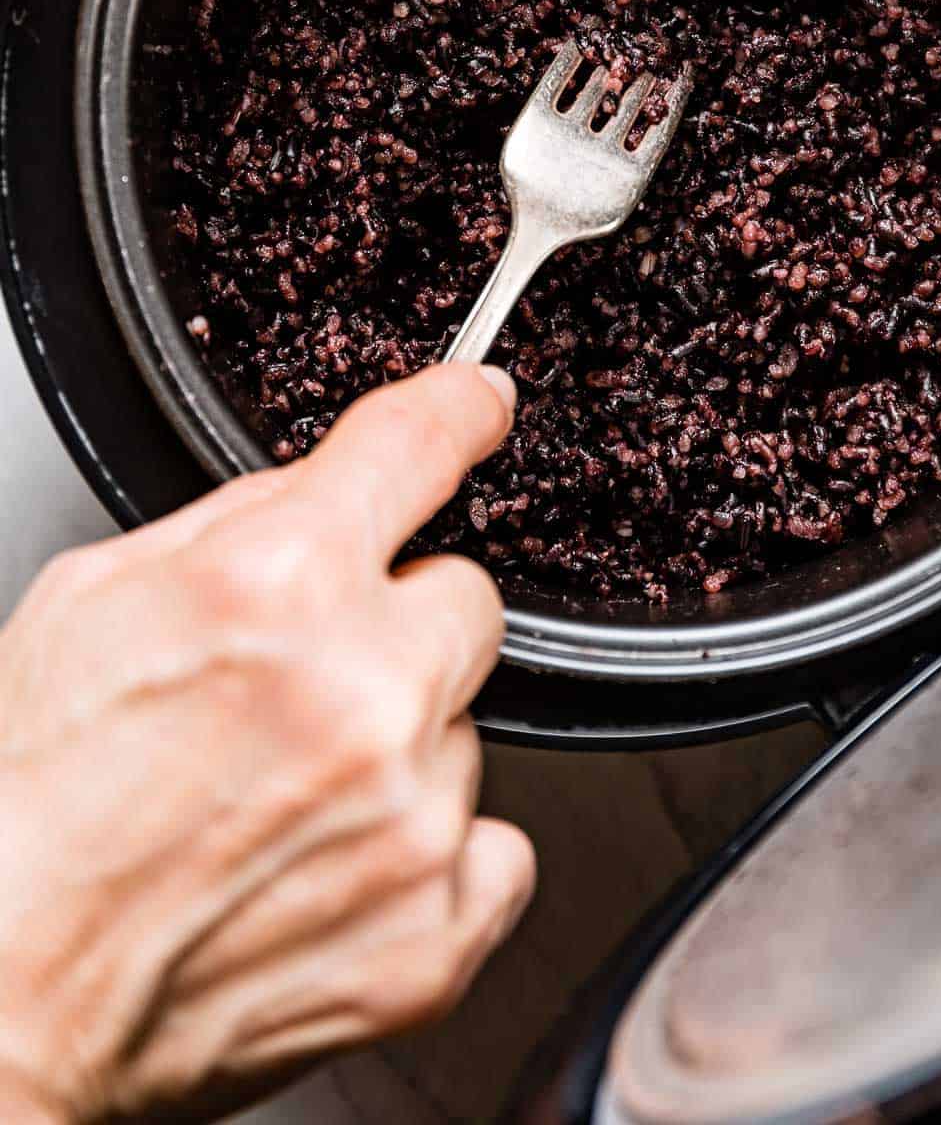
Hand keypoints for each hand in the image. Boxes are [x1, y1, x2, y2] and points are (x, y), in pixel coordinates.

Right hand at [0, 363, 533, 1123]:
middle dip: (402, 626)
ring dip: (400, 749)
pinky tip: (333, 866)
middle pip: (469, 599)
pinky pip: (494, 848)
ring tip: (284, 799)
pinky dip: (430, 855)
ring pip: (468, 731)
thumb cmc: (23, 800)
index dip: (459, 412)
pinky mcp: (432, 931)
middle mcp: (364, 692)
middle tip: (309, 685)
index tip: (481, 408)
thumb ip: (236, 523)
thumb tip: (331, 485)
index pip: (421, 445)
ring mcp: (410, 819)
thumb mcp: (92, 596)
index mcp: (277, 583)